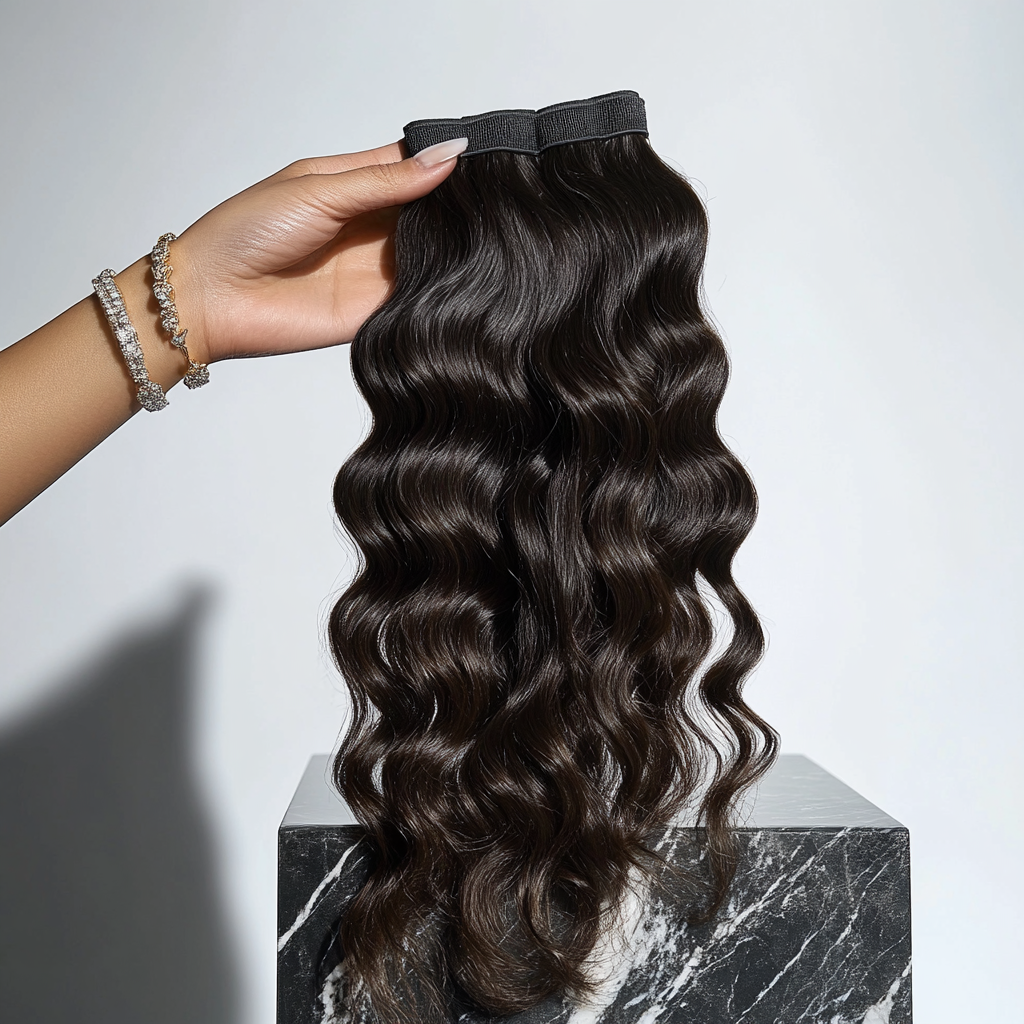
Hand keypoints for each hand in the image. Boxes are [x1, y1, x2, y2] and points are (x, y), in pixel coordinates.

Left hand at [170, 139, 466, 364]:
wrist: (213, 299)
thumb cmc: (246, 233)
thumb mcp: (320, 190)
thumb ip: (387, 181)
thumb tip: (449, 157)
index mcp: (352, 185)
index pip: (412, 166)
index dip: (444, 159)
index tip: (483, 155)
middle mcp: (369, 228)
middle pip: (429, 212)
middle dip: (458, 206)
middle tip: (493, 197)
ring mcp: (375, 270)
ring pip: (433, 254)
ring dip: (456, 246)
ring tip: (489, 231)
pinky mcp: (377, 311)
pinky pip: (421, 297)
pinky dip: (442, 288)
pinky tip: (468, 274)